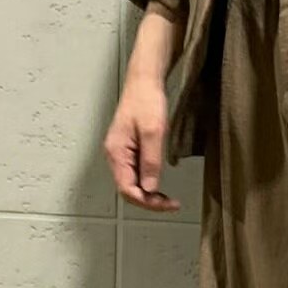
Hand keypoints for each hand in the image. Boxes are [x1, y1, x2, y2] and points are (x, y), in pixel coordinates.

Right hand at [103, 72, 181, 212]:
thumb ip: (150, 161)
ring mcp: (121, 153)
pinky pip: (135, 173)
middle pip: (128, 189)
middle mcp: (115, 156)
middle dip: (148, 201)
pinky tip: (159, 184)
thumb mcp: (153, 132)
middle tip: (171, 204)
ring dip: (148, 194)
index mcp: (117, 153)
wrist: (144, 82)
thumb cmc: (147, 101)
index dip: (146, 201)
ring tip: (167, 199)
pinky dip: (148, 183)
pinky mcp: (129, 149)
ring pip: (132, 183)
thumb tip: (149, 189)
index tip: (167, 204)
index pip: (127, 189)